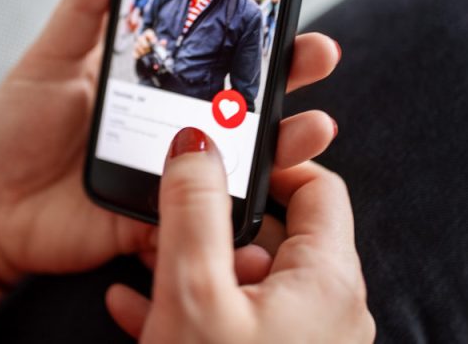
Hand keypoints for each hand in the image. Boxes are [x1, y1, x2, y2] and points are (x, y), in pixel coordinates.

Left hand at [0, 0, 341, 281]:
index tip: (293, 10)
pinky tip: (266, 198)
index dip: (260, 36)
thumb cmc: (16, 128)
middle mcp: (176, 127)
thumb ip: (86, 5)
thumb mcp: (51, 58)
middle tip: (319, 55)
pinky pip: (209, 221)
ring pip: (242, 162)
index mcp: (157, 82)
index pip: (221, 54)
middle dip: (292, 81)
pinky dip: (241, 214)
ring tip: (314, 128)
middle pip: (248, 104)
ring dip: (285, 146)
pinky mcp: (161, 221)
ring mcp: (174, 177)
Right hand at [106, 129, 374, 342]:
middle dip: (216, 223)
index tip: (222, 153)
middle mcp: (329, 311)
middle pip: (278, 235)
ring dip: (196, 266)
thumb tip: (194, 143)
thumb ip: (194, 210)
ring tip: (145, 258)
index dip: (269, 161)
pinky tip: (138, 304)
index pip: (318, 187)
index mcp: (328, 281)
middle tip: (171, 212)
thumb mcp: (194, 293)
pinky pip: (237, 323)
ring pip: (249, 281)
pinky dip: (196, 307)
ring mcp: (305, 342)